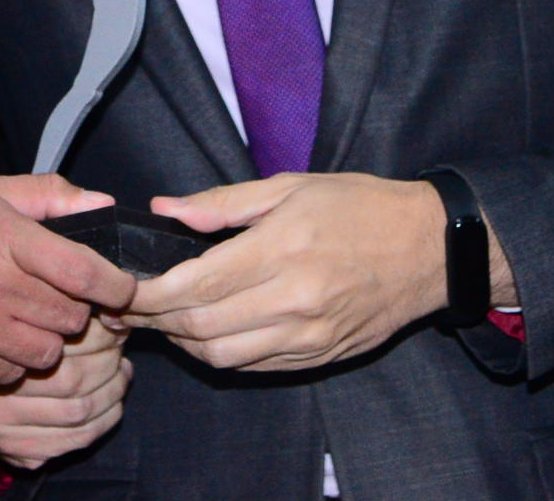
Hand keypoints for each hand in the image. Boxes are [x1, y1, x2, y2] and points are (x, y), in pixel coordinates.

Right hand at [0, 175, 133, 380]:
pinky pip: (6, 375)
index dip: (116, 286)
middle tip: (62, 297)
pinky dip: (11, 361)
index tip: (122, 288)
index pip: (84, 273)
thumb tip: (101, 200)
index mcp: (3, 239)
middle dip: (77, 310)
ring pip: (44, 355)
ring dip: (46, 339)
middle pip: (70, 319)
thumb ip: (44, 195)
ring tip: (27, 317)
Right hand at [0, 313, 130, 468]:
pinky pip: (75, 439)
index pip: (60, 347)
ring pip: (77, 414)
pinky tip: (112, 404)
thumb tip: (116, 317)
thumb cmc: (4, 340)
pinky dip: (104, 421)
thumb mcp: (26, 316)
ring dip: (111, 394)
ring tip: (120, 374)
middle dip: (107, 364)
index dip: (99, 337)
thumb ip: (64, 315)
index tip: (113, 326)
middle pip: (71, 382)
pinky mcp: (15, 451)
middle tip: (118, 351)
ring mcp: (1, 429)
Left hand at [123, 172, 507, 371]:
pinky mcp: (320, 354)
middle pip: (201, 327)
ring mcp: (309, 334)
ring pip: (223, 356)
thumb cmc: (360, 206)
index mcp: (282, 249)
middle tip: (133, 304)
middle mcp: (294, 299)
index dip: (150, 293)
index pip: (196, 286)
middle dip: (157, 320)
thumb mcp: (290, 187)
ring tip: (168, 318)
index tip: (124, 286)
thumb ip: (222, 203)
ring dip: (185, 342)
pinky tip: (209, 332)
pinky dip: (222, 354)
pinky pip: (255, 366)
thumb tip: (165, 209)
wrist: (429, 248)